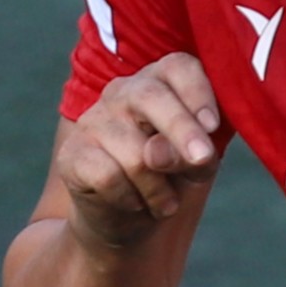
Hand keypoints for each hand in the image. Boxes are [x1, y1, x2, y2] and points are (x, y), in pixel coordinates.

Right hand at [56, 53, 219, 247]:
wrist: (127, 218)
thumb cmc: (172, 174)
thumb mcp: (197, 162)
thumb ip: (193, 151)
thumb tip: (156, 152)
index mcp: (160, 79)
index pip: (178, 67)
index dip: (198, 93)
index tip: (213, 126)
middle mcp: (124, 91)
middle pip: (152, 96)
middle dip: (182, 129)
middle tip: (202, 159)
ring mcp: (94, 119)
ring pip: (135, 152)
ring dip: (160, 188)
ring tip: (166, 202)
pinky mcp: (72, 153)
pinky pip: (109, 177)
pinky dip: (131, 199)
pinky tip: (136, 203)